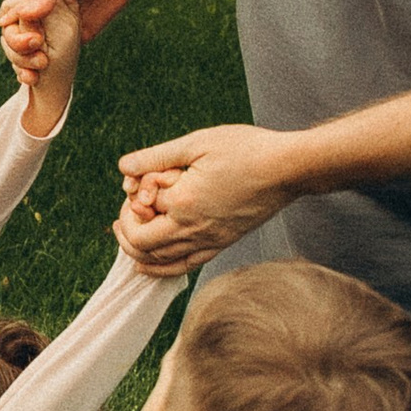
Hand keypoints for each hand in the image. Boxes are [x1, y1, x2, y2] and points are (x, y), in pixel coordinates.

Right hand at [0, 0, 147, 75]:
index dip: (13, 32)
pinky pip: (53, 58)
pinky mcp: (74, 39)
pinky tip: (38, 79)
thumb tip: (23, 16)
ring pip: (30, 52)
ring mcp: (56, 27)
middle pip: (16, 38)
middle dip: (19, 52)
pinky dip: (41, 71)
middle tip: (39, 56)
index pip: (9, 18)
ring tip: (35, 74)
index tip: (32, 38)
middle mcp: (40, 11)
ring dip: (26, 65)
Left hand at [112, 122, 299, 277]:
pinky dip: (160, 268)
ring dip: (137, 248)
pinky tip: (147, 263)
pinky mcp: (221, 245)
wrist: (287, 169)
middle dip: (126, 228)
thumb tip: (123, 167)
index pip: (140, 210)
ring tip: (128, 232)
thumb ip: (155, 157)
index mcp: (184, 202)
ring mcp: (209, 241)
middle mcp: (193, 229)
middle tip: (125, 211)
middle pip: (141, 244)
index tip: (138, 182)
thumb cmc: (245, 149)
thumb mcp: (196, 143)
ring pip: (159, 261)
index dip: (132, 197)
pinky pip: (183, 267)